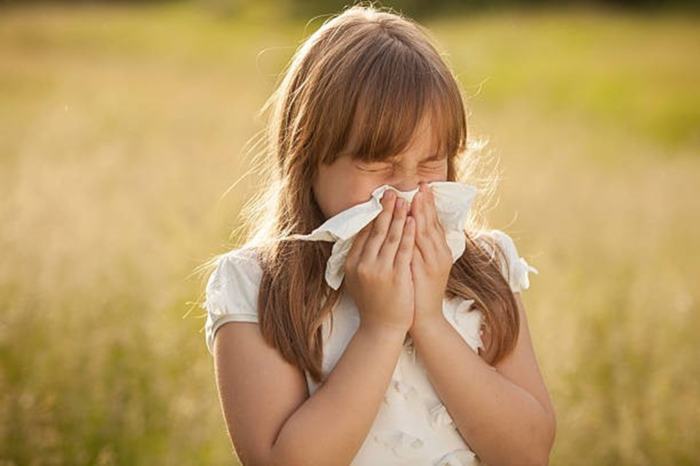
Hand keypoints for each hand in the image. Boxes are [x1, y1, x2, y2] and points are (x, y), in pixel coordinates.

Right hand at [343, 189, 415, 333]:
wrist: (381, 328)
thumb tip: (361, 237)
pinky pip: (403, 250)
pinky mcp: (396, 276)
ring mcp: (379, 270)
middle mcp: (363, 264)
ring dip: (398, 216)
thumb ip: (358, 259)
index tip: (379, 200)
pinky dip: (408, 233)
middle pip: (375, 230)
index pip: (362, 233)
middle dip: (385, 209)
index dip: (372, 214)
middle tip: (391, 192)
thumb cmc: (372, 303)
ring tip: (405, 199)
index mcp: (352, 263)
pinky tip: (413, 220)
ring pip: (390, 237)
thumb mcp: (357, 280)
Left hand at [408, 182, 451, 333]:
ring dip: (422, 213)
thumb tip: (411, 224)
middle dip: (426, 203)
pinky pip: (420, 248)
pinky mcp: (425, 271)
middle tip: (421, 185)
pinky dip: (416, 234)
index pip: (434, 222)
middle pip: (432, 224)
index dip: (429, 204)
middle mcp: (439, 254)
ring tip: (416, 196)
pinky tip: (412, 221)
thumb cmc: (420, 290)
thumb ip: (419, 245)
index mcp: (440, 251)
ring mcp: (433, 263)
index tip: (424, 187)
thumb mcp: (422, 264)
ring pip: (428, 233)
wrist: (424, 317)